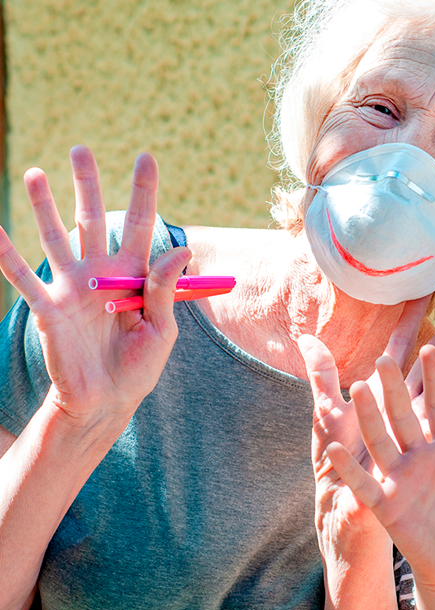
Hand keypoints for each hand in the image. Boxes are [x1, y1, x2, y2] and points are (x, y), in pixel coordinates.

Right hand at [0, 146, 187, 423]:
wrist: (108, 400)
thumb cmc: (139, 365)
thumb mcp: (162, 327)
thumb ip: (165, 289)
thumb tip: (181, 250)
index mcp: (133, 274)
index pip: (139, 224)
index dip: (143, 192)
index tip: (147, 157)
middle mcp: (99, 272)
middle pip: (92, 219)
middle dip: (86, 185)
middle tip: (81, 149)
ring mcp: (70, 287)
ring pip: (55, 237)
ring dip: (44, 206)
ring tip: (34, 173)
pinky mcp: (48, 307)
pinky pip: (22, 278)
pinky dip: (5, 254)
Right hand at [326, 344, 434, 593]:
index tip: (431, 348)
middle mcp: (420, 455)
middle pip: (405, 415)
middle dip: (397, 388)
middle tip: (386, 356)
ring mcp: (400, 477)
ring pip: (382, 440)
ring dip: (370, 417)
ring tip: (359, 387)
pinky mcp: (386, 504)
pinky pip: (364, 484)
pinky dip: (350, 468)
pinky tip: (334, 449)